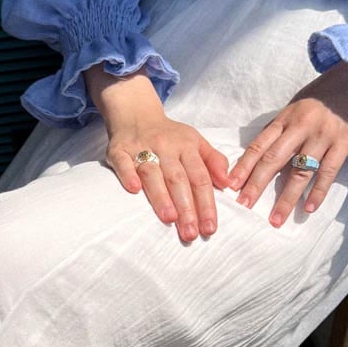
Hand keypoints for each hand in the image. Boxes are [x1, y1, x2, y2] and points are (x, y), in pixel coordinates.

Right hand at [85, 65, 229, 241]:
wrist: (135, 113)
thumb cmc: (169, 135)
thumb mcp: (196, 142)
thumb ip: (214, 161)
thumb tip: (228, 183)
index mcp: (187, 146)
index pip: (200, 177)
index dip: (206, 203)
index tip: (209, 227)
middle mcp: (165, 146)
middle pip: (178, 179)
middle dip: (186, 207)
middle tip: (191, 233)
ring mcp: (141, 147)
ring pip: (153, 172)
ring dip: (161, 196)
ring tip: (169, 219)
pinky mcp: (119, 149)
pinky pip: (123, 162)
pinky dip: (128, 174)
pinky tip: (134, 189)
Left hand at [226, 61, 347, 226]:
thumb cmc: (323, 96)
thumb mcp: (295, 107)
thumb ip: (279, 129)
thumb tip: (257, 153)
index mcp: (285, 119)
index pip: (258, 145)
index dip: (243, 166)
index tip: (230, 185)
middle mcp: (300, 127)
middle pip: (273, 159)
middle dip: (256, 185)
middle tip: (243, 206)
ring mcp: (322, 135)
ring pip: (300, 171)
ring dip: (286, 198)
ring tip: (276, 219)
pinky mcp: (344, 142)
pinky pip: (328, 171)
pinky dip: (318, 192)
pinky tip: (308, 209)